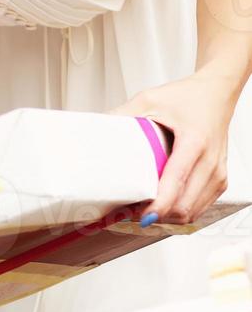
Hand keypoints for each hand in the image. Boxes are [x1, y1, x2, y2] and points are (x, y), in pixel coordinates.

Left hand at [112, 69, 237, 224]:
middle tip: (128, 212)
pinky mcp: (219, 180)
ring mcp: (218, 173)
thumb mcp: (148, 100)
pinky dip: (178, 211)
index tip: (141, 215)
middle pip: (184, 205)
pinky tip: (159, 204)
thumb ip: (122, 116)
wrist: (216, 94)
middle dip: (156, 214)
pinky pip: (199, 207)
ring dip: (166, 217)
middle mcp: (210, 161)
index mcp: (194, 141)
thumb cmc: (186, 97)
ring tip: (140, 209)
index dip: (159, 204)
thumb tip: (92, 131)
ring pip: (192, 212)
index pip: (177, 181)